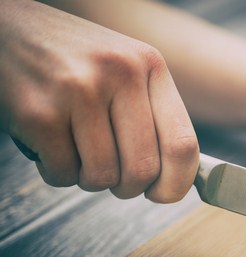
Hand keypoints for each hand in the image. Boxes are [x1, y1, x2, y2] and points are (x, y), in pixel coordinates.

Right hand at [0, 0, 198, 201]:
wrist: (6, 28)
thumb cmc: (71, 59)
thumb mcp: (125, 69)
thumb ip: (153, 114)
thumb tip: (178, 178)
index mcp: (149, 65)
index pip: (182, 143)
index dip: (176, 183)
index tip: (164, 194)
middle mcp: (119, 74)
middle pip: (142, 169)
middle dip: (128, 187)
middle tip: (113, 177)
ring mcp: (78, 91)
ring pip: (103, 176)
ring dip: (89, 178)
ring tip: (77, 151)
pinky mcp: (38, 113)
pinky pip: (63, 173)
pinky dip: (57, 172)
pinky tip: (50, 145)